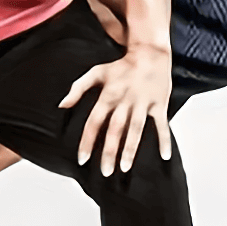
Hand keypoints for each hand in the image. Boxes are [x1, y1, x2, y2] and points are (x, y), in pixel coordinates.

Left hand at [59, 44, 172, 175]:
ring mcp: (143, 103)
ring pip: (136, 129)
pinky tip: (164, 156)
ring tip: (125, 167)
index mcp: (108, 95)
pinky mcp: (159, 104)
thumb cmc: (121, 66)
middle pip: (115, 129)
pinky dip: (164, 140)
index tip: (82, 159)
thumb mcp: (96, 72)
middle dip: (109, 151)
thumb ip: (77, 88)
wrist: (150, 53)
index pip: (94, 121)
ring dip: (131, 149)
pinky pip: (162, 124)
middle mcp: (125, 100)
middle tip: (105, 171)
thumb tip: (61, 105)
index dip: (87, 140)